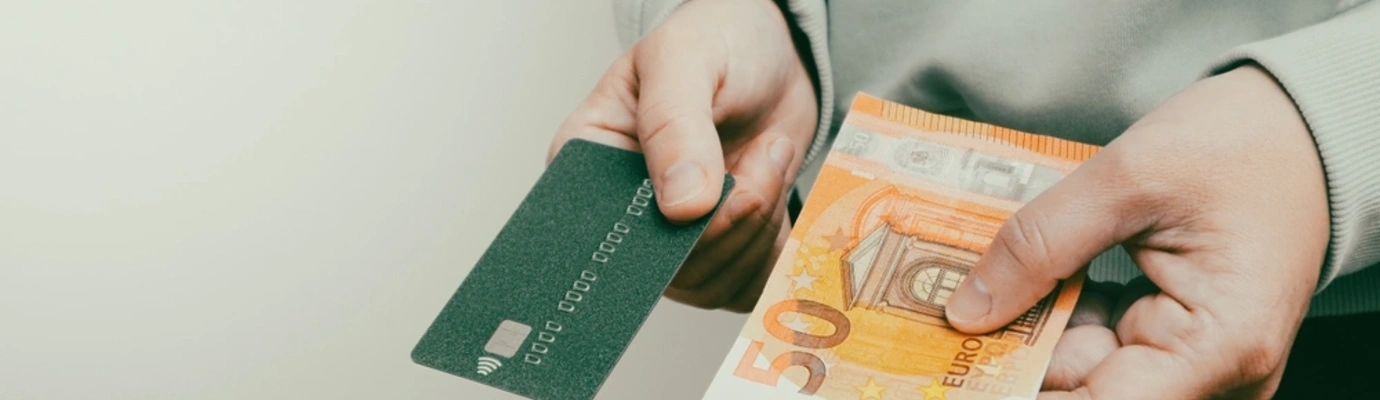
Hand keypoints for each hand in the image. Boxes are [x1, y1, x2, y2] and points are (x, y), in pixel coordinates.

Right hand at [547, 0, 816, 310]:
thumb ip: (675, 125)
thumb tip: (680, 205)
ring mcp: (674, 241)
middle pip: (670, 270)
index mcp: (593, 166)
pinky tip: (777, 186)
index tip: (710, 196)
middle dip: (730, 222)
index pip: (606, 236)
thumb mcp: (685, 60)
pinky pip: (747, 286)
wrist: (774, 53)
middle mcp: (626, 215)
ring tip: (769, 153)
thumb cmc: (715, 42)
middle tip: (762, 154)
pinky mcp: (722, 252)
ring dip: (760, 225)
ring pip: (714, 282)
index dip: (661, 234)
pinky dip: (776, 245)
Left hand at [944, 64, 1330, 398]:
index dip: (1017, 388)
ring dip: (1027, 335)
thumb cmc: (1238, 146)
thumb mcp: (1128, 176)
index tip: (956, 366)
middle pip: (1083, 392)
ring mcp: (1195, 366)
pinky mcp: (1173, 348)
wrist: (1301, 131)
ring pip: (1082, 375)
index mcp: (1217, 345)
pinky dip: (1055, 320)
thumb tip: (967, 310)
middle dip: (1012, 356)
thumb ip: (1042, 244)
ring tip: (978, 288)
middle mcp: (1214, 375)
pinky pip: (1098, 350)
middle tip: (947, 318)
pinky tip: (1020, 283)